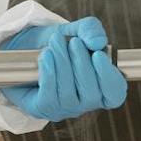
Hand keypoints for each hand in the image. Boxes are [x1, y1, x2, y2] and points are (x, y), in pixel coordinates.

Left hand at [0, 17, 128, 122]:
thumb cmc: (58, 44)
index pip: (115, 94)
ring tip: (56, 42)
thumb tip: (98, 42)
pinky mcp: (42, 109)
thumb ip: (90, 30)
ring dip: (63, 65)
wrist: (25, 48)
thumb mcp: (76, 31)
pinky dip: (49, 74)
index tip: (98, 55)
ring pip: (68, 95)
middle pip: (91, 94)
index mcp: (100, 87)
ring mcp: (63, 109)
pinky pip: (49, 98)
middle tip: (74, 42)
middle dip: (82, 65)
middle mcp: (84, 103)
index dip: (110, 78)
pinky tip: (46, 56)